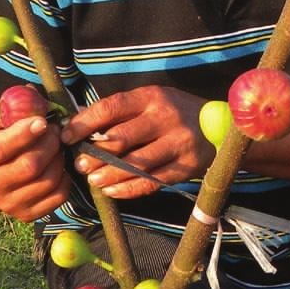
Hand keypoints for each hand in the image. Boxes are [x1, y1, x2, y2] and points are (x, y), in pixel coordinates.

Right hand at [0, 100, 70, 221]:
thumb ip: (10, 105)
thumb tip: (35, 100)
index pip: (0, 149)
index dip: (24, 134)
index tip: (42, 121)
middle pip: (29, 166)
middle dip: (49, 143)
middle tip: (55, 129)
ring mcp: (7, 205)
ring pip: (46, 181)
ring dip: (59, 158)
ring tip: (57, 145)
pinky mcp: (26, 215)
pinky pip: (58, 196)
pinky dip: (64, 177)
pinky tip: (57, 164)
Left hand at [60, 86, 214, 198]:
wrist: (223, 128)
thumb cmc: (175, 112)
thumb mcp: (152, 100)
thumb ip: (121, 112)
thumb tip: (79, 122)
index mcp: (151, 97)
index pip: (111, 107)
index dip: (84, 122)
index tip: (66, 135)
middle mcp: (165, 118)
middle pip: (121, 139)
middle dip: (93, 154)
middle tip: (78, 164)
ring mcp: (177, 144)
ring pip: (134, 164)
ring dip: (108, 175)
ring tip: (92, 180)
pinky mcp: (185, 167)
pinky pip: (151, 182)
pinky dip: (128, 189)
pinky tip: (111, 191)